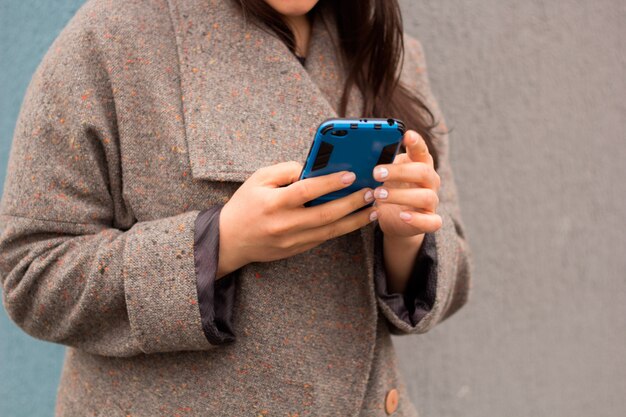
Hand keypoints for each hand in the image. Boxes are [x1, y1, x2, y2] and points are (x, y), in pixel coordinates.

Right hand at [217, 161, 377, 277]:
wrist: (230, 240)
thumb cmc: (245, 204)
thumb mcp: (258, 179)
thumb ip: (286, 170)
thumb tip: (315, 168)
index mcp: (273, 203)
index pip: (306, 191)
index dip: (330, 183)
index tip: (351, 175)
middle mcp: (284, 224)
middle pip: (325, 214)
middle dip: (351, 203)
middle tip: (371, 192)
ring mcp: (291, 240)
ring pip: (329, 231)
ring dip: (354, 220)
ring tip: (373, 208)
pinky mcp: (296, 250)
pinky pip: (324, 238)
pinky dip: (342, 228)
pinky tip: (356, 219)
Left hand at [372, 130, 441, 238]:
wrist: (396, 220)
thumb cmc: (390, 190)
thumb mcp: (383, 176)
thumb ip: (377, 165)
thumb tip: (355, 156)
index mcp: (419, 164)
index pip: (421, 150)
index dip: (416, 142)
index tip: (406, 135)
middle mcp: (430, 181)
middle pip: (423, 171)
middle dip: (399, 171)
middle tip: (375, 173)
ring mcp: (432, 201)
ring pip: (426, 196)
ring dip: (401, 195)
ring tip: (378, 194)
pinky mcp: (430, 220)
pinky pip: (432, 221)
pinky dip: (417, 219)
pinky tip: (402, 215)